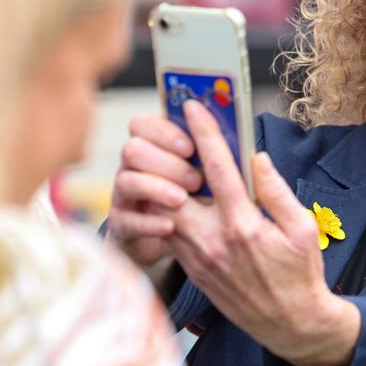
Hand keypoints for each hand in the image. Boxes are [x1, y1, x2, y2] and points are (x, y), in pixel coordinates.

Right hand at [106, 115, 201, 271]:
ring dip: (156, 188)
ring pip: (126, 181)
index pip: (143, 124)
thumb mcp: (212, 173)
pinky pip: (123, 220)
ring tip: (182, 199)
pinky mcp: (121, 225)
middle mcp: (133, 166)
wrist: (182, 241)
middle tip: (197, 180)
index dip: (165, 132)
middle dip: (166, 162)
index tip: (191, 147)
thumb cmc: (204, 197)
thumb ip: (216, 155)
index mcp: (154, 145)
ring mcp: (124, 195)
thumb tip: (244, 147)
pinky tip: (169, 225)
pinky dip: (147, 222)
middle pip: (132, 149)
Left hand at [169, 101, 358, 365]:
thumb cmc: (302, 274)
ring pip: (167, 212)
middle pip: (177, 187)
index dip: (204, 134)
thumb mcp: (303, 229)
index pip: (217, 169)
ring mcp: (198, 259)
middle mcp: (214, 241)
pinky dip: (170, 211)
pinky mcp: (192, 271)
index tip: (193, 108)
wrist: (290, 324)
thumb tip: (257, 159)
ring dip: (168, 184)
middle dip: (171, 156)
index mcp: (244, 226)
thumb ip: (276, 192)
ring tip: (176, 161)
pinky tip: (182, 198)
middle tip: (173, 130)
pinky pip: (171, 234)